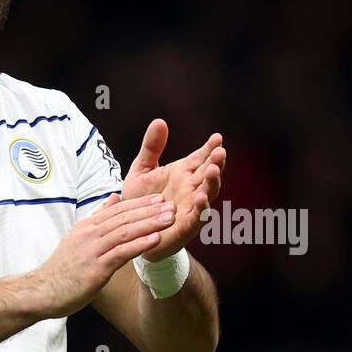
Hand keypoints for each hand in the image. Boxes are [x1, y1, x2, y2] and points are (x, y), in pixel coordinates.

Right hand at [31, 193, 173, 316]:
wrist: (43, 290)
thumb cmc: (63, 268)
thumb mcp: (79, 236)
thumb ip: (98, 217)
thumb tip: (114, 197)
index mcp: (88, 226)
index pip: (118, 209)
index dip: (140, 203)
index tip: (160, 199)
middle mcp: (90, 234)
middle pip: (125, 217)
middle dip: (150, 211)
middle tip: (172, 205)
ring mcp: (93, 250)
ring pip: (125, 232)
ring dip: (149, 224)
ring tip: (169, 219)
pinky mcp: (96, 268)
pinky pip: (121, 253)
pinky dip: (139, 244)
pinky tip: (155, 239)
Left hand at [121, 119, 225, 261]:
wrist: (131, 230)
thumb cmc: (140, 200)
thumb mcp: (141, 169)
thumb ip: (151, 147)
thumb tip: (159, 121)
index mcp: (182, 173)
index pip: (200, 158)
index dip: (209, 148)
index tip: (217, 138)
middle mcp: (191, 189)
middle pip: (208, 173)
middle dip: (216, 163)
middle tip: (220, 151)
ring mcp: (191, 206)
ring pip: (208, 193)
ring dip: (212, 182)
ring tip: (213, 170)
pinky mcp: (186, 225)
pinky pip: (197, 216)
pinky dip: (201, 207)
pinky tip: (201, 197)